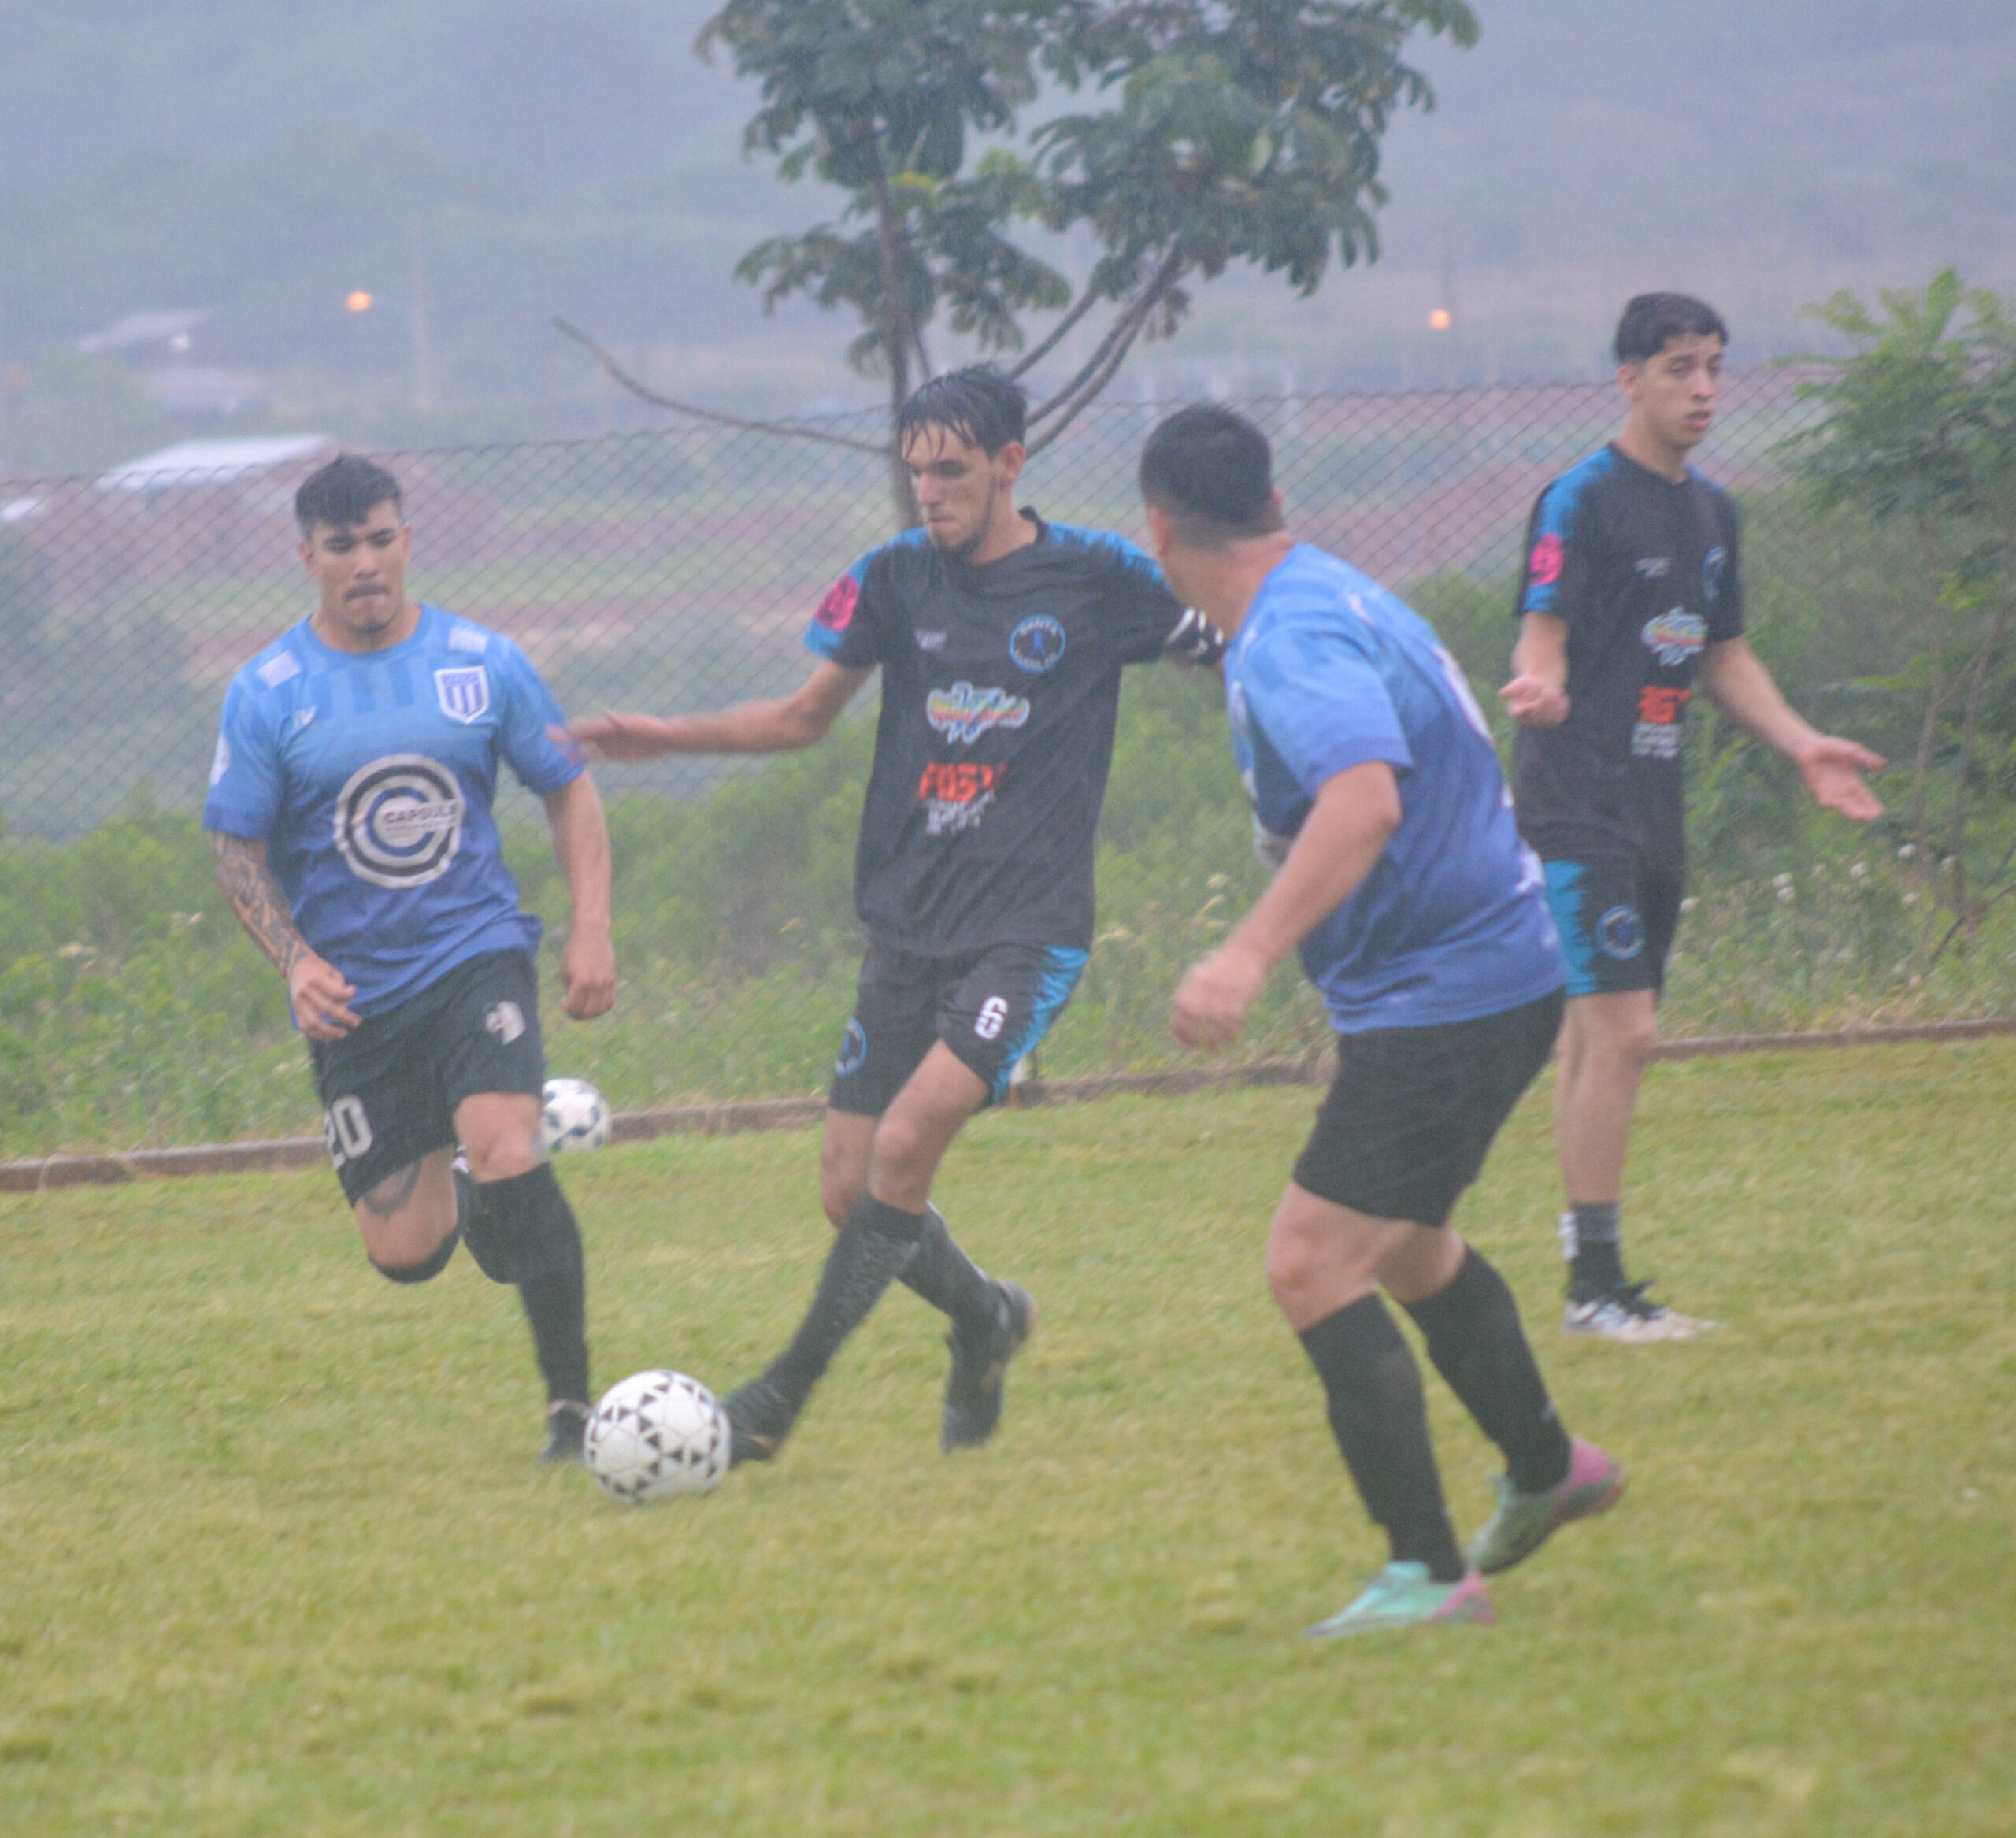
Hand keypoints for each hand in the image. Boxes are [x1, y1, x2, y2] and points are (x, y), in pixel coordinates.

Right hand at [287, 949, 359, 1041]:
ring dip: (329, 1031)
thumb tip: (349, 999)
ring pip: (313, 1023)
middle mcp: (305, 992)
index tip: (354, 991)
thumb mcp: (332, 971)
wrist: (297, 967)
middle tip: (357, 1023)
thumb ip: (340, 986)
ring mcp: (298, 1003)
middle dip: (344, 1018)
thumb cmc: (319, 970)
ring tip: (343, 1034)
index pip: (335, 992)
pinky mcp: (295, 1011)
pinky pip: (304, 1027)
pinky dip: (316, 1035)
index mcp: (315, 980)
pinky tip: (329, 1038)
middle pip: (327, 1009)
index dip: (347, 994)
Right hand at [557, 712, 677, 760]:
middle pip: (583, 734)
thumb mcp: (640, 725)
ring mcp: (609, 743)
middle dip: (566, 734)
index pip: (589, 727)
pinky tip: (571, 759)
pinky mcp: (613, 753)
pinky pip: (594, 755)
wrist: (665, 738)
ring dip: (571, 746)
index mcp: (612, 725)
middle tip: (548, 734)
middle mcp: (607, 733)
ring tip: (555, 748)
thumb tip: (605, 713)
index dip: (574, 728)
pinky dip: (582, 756)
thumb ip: (622, 721)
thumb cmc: (655, 730)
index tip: (559, 730)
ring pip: (585, 745)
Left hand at [559, 926, 616, 1019]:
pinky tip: (593, 1001)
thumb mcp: (565, 970)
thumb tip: (573, 1002)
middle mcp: (596, 984)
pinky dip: (602, 1007)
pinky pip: (610, 1001)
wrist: (592, 934)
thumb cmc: (574, 951)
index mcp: (581, 981)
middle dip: (578, 1014)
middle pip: (589, 1012)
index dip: (566, 1008)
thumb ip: (570, 989)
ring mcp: (606, 982)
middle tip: (572, 1008)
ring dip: (591, 1013)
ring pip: (602, 1010)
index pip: (575, 1007)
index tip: (562, 1001)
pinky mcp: (612, 980)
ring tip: (583, 1007)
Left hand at [1170, 945, 1269, 1049]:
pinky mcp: (1239, 997)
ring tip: (1218, 1047)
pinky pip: (1232, 1023)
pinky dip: (1231, 1034)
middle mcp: (1204, 990)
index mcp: (1191, 984)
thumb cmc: (1220, 966)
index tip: (1188, 1043)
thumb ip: (1188, 994)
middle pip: (1196, 1024)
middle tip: (1205, 1049)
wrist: (1246, 953)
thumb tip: (1179, 1021)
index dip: (1182, 1033)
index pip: (1180, 1015)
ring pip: (1215, 1026)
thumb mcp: (1199, 974)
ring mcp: (1221, 993)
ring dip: (1217, 1040)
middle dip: (1199, 1041)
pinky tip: (1230, 1038)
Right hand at [1498, 674, 1569, 727]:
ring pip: (1549, 717)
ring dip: (1553, 703)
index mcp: (1517, 713)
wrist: (1541, 687)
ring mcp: (1541, 723)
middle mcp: (1528, 721)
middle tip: (1546, 689)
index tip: (1537, 694)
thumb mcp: (1519, 684)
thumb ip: (1511, 690)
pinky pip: (1559, 716)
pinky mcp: (1554, 721)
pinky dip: (1561, 705)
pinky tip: (1560, 696)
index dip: (1530, 705)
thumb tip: (1502, 694)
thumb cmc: (1527, 685)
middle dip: (1543, 700)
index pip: (1522, 713)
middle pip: (1537, 714)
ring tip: (1554, 691)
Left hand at [1795, 735, 1886, 821]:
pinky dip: (1831, 802)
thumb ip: (1865, 758)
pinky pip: (1825, 799)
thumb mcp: (1852, 751)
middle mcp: (1841, 789)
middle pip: (1855, 804)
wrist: (1809, 745)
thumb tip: (1883, 764)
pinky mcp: (1817, 789)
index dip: (1872, 804)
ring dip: (1850, 811)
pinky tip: (1838, 806)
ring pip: (1842, 805)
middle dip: (1864, 811)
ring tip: (1861, 816)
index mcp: (1851, 781)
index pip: (1864, 796)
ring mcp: (1829, 790)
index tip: (1881, 812)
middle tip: (1873, 817)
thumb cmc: (1830, 747)